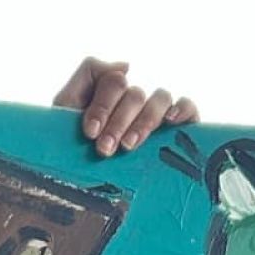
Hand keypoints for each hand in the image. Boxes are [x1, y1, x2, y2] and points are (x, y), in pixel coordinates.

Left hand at [52, 58, 197, 159]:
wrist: (78, 189)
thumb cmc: (72, 150)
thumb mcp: (66, 108)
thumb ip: (87, 75)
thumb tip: (125, 65)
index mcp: (110, 94)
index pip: (114, 82)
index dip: (103, 105)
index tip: (90, 132)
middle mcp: (134, 101)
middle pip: (135, 94)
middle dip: (118, 122)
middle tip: (105, 149)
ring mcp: (156, 114)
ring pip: (160, 98)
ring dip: (144, 121)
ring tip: (128, 146)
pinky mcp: (176, 129)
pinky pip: (188, 108)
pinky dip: (183, 109)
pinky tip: (170, 121)